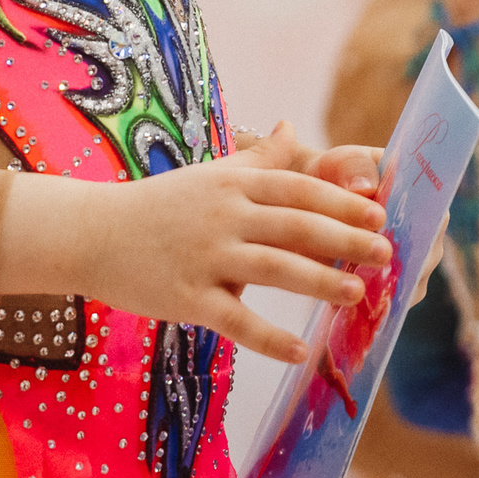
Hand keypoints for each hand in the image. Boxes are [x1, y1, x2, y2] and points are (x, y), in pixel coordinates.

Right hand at [0, 122, 392, 362]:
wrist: (92, 233)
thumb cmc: (159, 206)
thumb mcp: (209, 176)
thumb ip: (258, 159)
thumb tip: (292, 126)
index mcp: (232, 185)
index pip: (297, 188)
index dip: (342, 200)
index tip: (380, 213)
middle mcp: (223, 216)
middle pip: (295, 225)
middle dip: (346, 239)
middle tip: (386, 254)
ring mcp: (205, 257)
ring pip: (274, 268)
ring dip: (319, 281)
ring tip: (357, 294)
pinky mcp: (187, 297)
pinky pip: (235, 319)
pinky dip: (270, 337)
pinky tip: (300, 350)